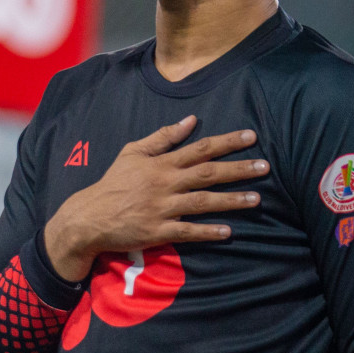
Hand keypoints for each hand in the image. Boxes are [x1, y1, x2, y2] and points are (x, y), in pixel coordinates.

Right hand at [43, 115, 266, 281]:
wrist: (88, 216)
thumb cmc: (113, 183)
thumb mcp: (132, 153)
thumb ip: (162, 137)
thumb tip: (191, 120)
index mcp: (160, 164)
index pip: (198, 149)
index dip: (226, 142)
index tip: (251, 136)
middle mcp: (164, 184)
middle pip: (206, 173)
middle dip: (237, 169)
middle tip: (265, 166)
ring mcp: (161, 209)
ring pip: (202, 202)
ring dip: (231, 200)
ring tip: (257, 198)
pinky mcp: (156, 231)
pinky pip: (186, 232)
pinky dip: (207, 231)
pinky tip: (228, 231)